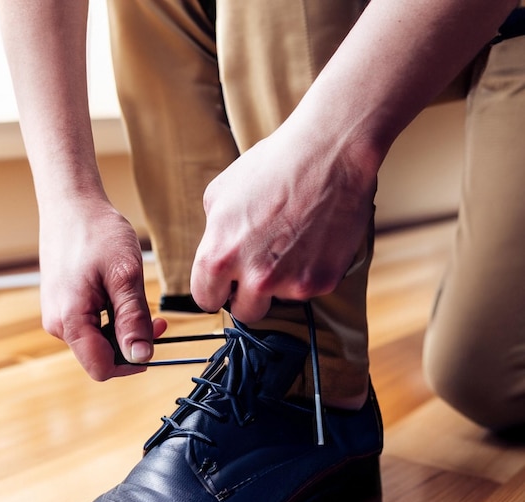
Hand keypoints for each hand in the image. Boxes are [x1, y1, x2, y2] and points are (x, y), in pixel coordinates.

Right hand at [39, 196, 166, 379]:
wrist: (72, 205)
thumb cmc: (96, 232)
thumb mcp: (125, 275)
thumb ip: (132, 319)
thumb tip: (140, 356)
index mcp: (69, 320)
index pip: (101, 368)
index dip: (132, 363)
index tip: (154, 341)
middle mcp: (58, 324)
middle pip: (101, 357)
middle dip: (131, 344)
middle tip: (157, 321)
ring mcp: (58, 315)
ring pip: (98, 341)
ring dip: (124, 330)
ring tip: (141, 303)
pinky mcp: (64, 305)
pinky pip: (91, 325)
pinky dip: (112, 318)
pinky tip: (123, 297)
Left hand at [190, 126, 376, 322]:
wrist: (330, 153)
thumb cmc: (272, 166)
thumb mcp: (220, 194)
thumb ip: (213, 235)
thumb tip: (215, 257)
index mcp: (219, 257)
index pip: (206, 299)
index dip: (216, 289)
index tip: (227, 283)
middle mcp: (254, 277)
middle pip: (244, 312)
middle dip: (248, 294)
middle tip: (261, 265)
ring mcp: (290, 283)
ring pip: (278, 300)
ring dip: (281, 281)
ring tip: (291, 240)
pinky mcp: (322, 282)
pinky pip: (308, 289)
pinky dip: (309, 271)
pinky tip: (311, 239)